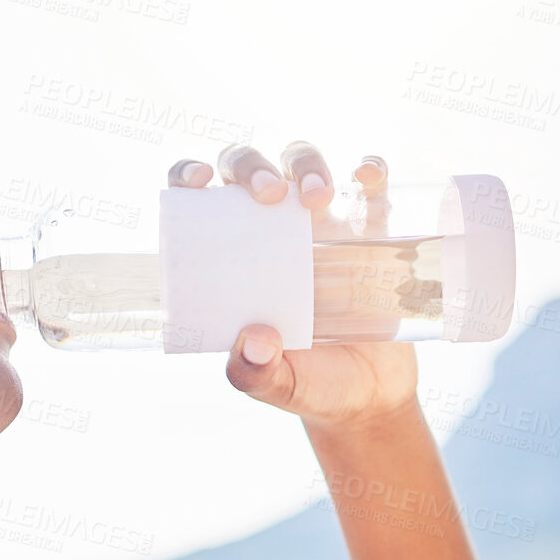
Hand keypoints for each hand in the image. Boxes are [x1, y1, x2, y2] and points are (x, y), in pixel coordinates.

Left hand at [166, 141, 418, 431]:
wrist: (370, 396)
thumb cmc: (310, 383)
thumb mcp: (274, 386)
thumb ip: (253, 372)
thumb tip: (255, 339)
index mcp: (232, 260)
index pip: (197, 203)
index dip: (188, 173)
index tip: (200, 179)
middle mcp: (269, 232)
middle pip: (248, 167)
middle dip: (253, 165)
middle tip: (269, 195)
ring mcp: (321, 226)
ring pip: (302, 162)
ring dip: (306, 163)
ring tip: (317, 198)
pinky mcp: (369, 230)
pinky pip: (369, 185)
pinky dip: (368, 169)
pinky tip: (367, 175)